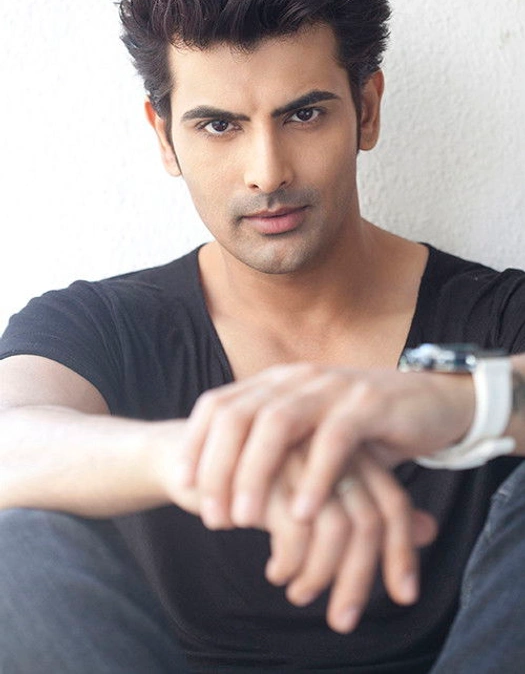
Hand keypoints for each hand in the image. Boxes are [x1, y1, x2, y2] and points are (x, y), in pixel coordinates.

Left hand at [176, 362, 473, 525]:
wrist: (431, 401)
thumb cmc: (362, 426)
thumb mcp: (308, 431)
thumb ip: (271, 447)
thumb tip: (225, 484)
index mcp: (276, 383)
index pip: (218, 404)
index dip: (195, 443)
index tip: (181, 487)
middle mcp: (297, 378)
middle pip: (239, 415)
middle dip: (218, 467)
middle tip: (211, 518)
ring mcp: (332, 387)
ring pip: (278, 422)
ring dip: (255, 472)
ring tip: (243, 520)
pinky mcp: (369, 403)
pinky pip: (334, 438)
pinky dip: (314, 475)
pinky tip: (300, 513)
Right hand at [263, 447, 436, 632]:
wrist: (190, 455)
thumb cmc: (262, 477)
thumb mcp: (319, 493)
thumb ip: (371, 505)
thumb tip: (429, 531)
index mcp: (349, 450)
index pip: (392, 503)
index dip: (401, 553)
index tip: (403, 596)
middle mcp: (329, 450)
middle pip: (369, 521)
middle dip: (359, 580)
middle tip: (343, 620)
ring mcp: (299, 459)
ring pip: (337, 530)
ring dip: (322, 576)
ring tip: (300, 594)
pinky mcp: (267, 473)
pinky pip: (297, 532)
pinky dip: (291, 565)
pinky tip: (277, 574)